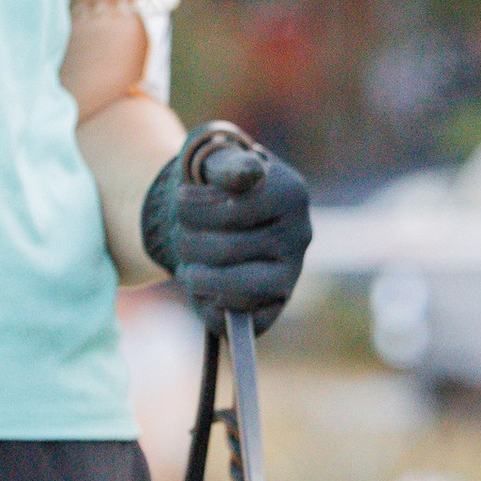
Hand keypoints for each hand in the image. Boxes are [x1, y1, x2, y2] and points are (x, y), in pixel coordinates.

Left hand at [141, 125, 312, 331]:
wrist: (224, 211)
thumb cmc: (217, 183)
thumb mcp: (216, 160)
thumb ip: (228, 165)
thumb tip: (248, 174)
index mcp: (290, 193)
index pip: (230, 212)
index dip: (191, 209)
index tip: (181, 200)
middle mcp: (299, 236)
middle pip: (224, 251)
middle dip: (187, 242)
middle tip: (182, 232)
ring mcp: (291, 275)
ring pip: (230, 291)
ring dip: (194, 276)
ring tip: (190, 262)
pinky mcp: (275, 307)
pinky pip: (234, 320)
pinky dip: (206, 306)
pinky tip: (203, 285)